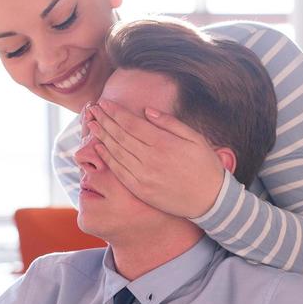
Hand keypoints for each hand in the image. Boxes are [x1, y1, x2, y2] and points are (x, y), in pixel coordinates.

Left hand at [84, 99, 226, 217]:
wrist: (210, 200)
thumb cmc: (205, 166)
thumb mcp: (195, 139)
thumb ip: (170, 123)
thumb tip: (147, 110)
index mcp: (164, 143)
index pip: (132, 123)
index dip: (116, 112)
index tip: (105, 103)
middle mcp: (151, 159)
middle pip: (120, 135)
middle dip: (105, 120)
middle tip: (92, 110)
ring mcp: (144, 176)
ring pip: (116, 152)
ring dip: (102, 136)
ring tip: (92, 124)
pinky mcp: (140, 190)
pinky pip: (119, 171)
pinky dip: (107, 158)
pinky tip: (99, 147)